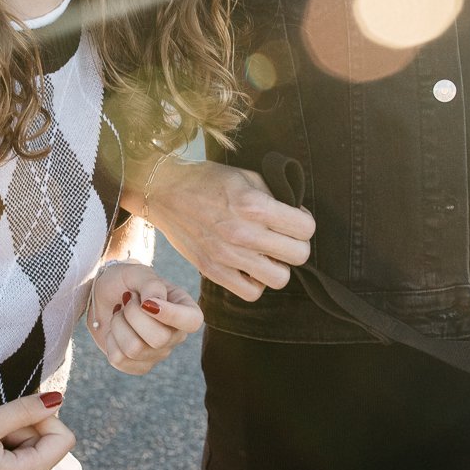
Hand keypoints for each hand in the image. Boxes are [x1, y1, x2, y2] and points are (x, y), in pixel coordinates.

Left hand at [85, 262, 203, 373]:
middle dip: (133, 315)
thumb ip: (151, 284)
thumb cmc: (125, 281)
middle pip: (159, 338)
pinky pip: (119, 360)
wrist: (103, 295)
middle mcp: (175, 335)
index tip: (146, 302)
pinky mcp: (138, 365)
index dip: (171, 314)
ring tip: (120, 313)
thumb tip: (154, 302)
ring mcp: (158, 353)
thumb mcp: (138, 273)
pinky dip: (110, 340)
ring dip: (118, 325)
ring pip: (134, 349)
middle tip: (127, 300)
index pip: (192, 321)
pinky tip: (115, 330)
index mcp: (185, 309)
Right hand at [141, 157, 315, 301]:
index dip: (304, 222)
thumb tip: (295, 214)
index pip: (306, 228)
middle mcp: (244, 234)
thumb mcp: (245, 177)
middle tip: (283, 237)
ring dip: (277, 266)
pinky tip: (249, 266)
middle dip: (296, 245)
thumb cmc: (206, 180)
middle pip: (299, 255)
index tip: (294, 219)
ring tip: (266, 254)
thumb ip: (273, 196)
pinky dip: (255, 282)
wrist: (163, 191)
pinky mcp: (213, 271)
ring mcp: (228, 256)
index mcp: (255, 206)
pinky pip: (251, 292)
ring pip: (279, 279)